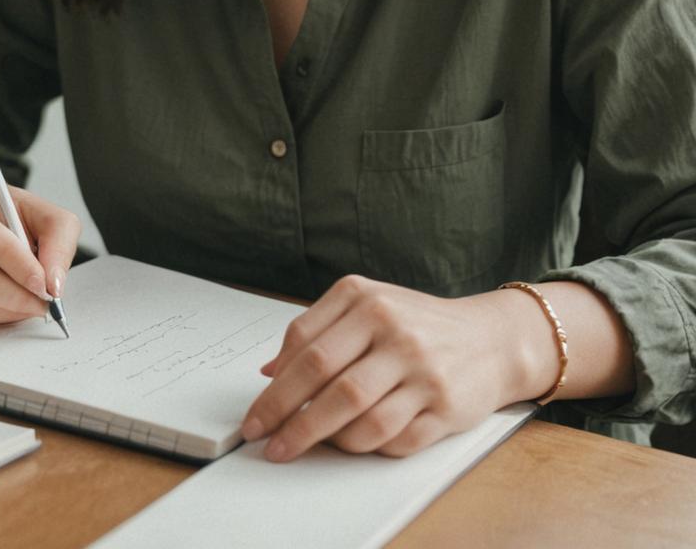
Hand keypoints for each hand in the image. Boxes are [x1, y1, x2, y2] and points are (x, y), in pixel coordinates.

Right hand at [0, 178, 80, 329]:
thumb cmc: (2, 214)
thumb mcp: (36, 209)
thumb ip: (56, 235)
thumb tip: (54, 282)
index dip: (20, 266)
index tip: (46, 285)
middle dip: (18, 296)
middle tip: (46, 304)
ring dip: (8, 311)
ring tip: (32, 304)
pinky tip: (8, 306)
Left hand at [241, 274, 515, 460]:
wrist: (489, 338)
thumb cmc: (415, 323)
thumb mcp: (364, 306)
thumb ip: (315, 331)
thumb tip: (270, 372)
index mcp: (364, 298)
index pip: (305, 345)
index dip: (275, 387)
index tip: (256, 415)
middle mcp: (393, 329)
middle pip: (327, 382)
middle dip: (289, 420)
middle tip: (267, 441)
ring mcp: (421, 368)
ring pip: (359, 417)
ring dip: (325, 439)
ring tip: (307, 444)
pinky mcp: (445, 406)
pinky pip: (393, 440)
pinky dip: (365, 447)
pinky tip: (351, 442)